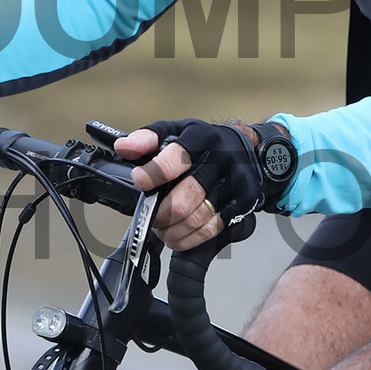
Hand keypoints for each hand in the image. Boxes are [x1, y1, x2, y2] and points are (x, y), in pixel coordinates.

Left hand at [115, 120, 260, 252]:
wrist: (246, 148)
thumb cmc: (205, 143)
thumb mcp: (176, 131)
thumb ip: (147, 138)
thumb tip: (124, 147)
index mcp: (201, 138)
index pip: (175, 159)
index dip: (153, 175)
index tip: (140, 181)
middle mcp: (222, 159)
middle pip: (184, 199)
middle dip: (161, 214)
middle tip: (152, 217)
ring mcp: (236, 182)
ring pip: (197, 218)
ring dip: (173, 230)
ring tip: (163, 229)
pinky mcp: (245, 202)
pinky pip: (213, 228)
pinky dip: (191, 238)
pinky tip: (180, 235)